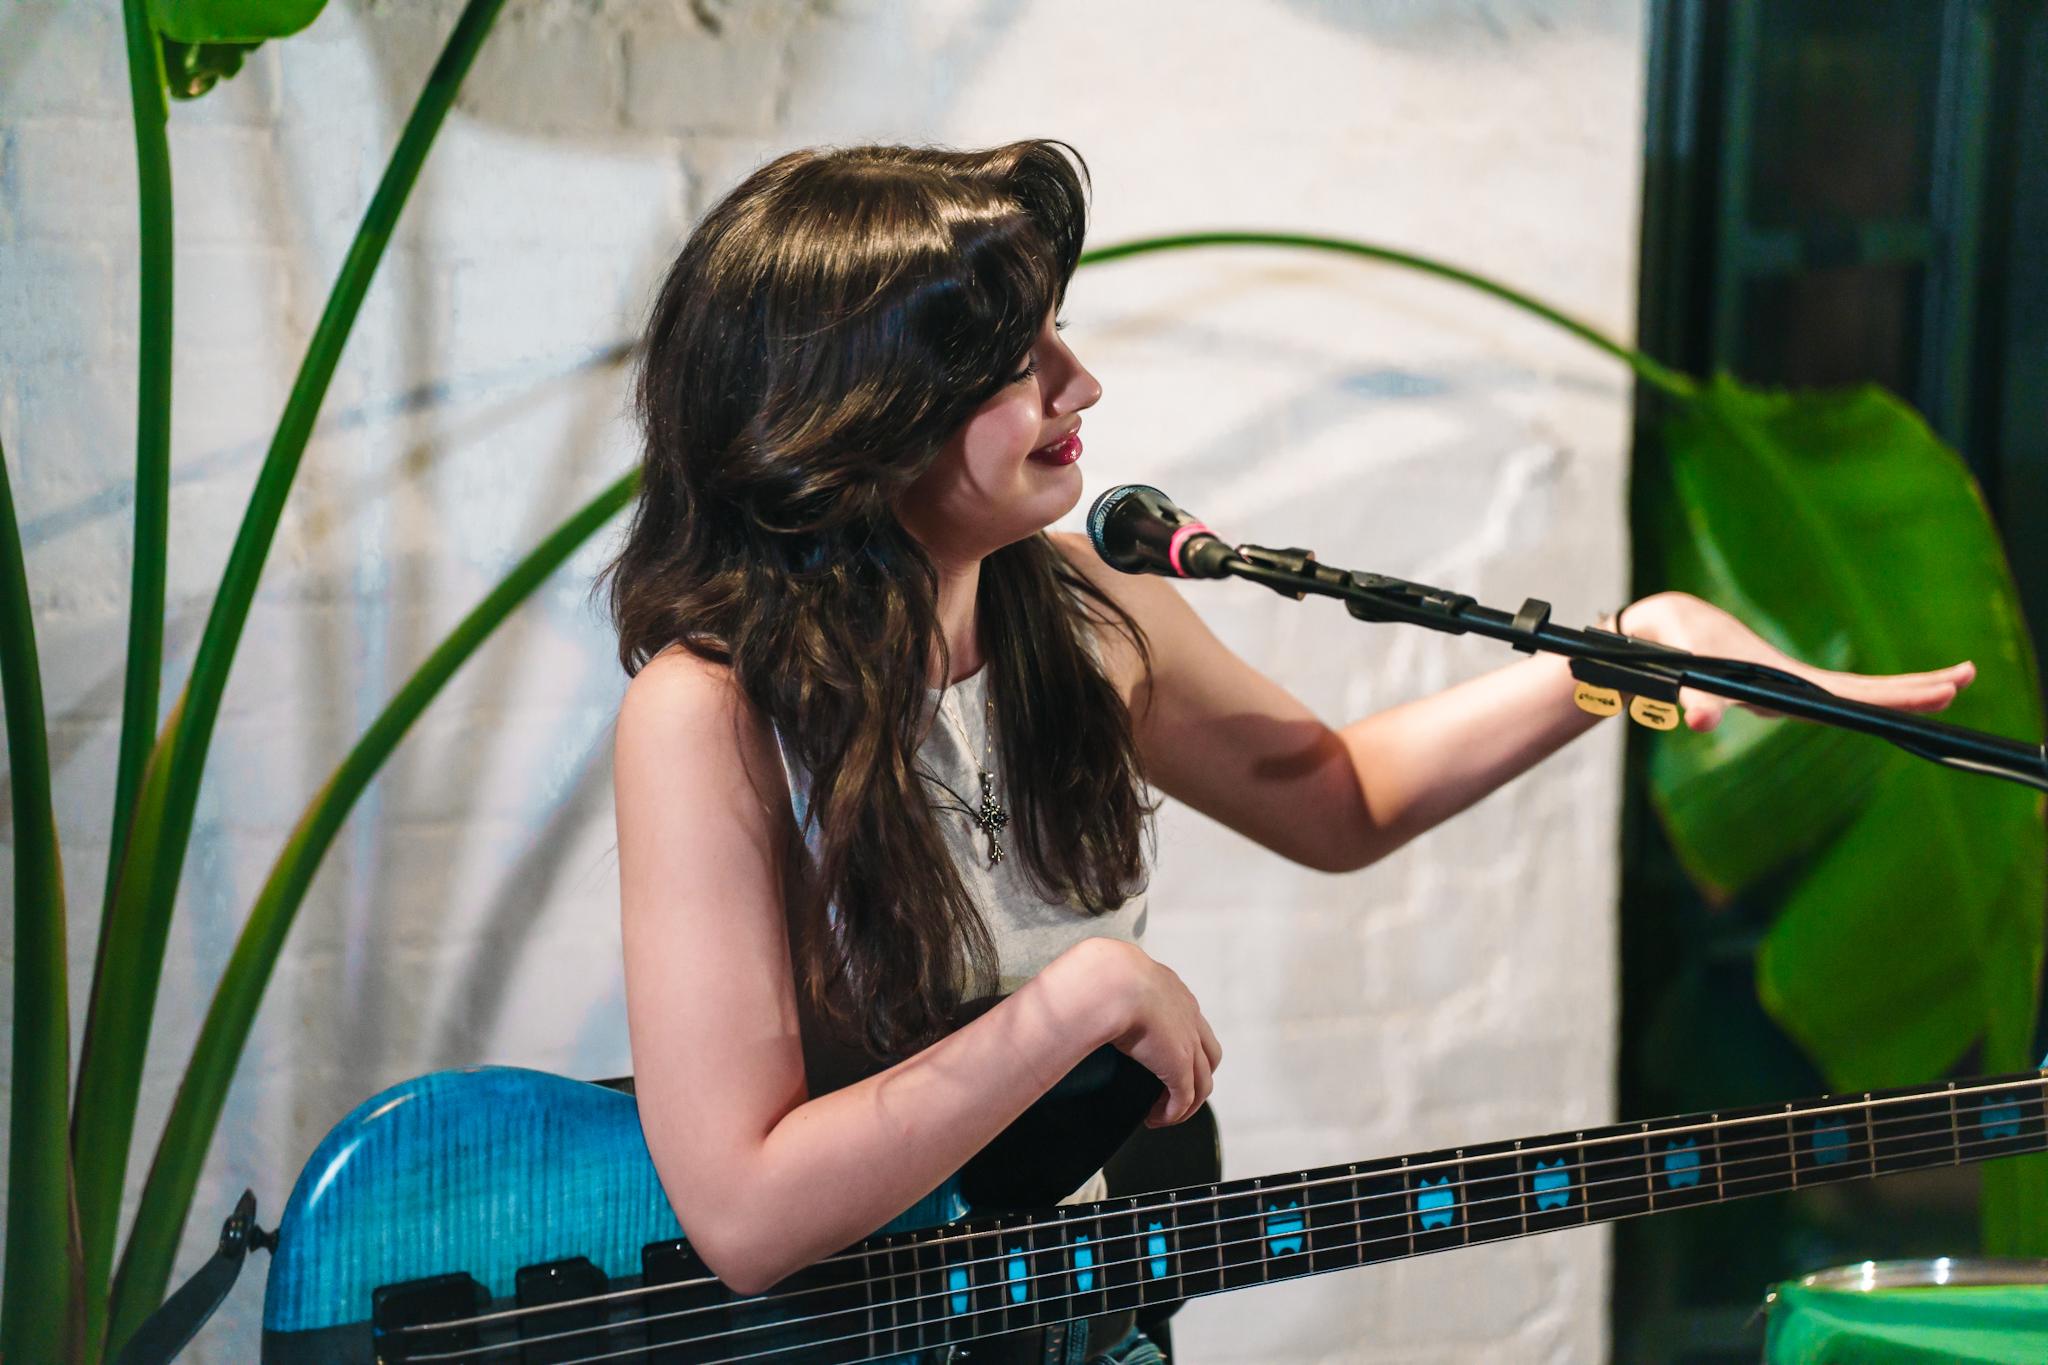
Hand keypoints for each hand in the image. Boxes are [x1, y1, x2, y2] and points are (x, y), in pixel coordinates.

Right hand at [1049, 937, 1222, 1126]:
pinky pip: (1185, 1098)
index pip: (1188, 1021)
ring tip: (1160, 1113)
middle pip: (1207, 1054)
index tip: (1155, 1059)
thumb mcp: (1111, 980)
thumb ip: (1106, 990)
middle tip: (1169, 1092)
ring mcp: (1188, 1041)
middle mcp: (1188, 1015)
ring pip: (1202, 1082)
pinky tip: (1155, 1118)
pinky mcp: (1180, 1064)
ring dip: (1184, 1103)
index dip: (1180, 1044)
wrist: (1111, 981)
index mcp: (1171, 990)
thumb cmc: (1100, 976)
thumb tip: (1079, 996)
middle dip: (1194, 1076)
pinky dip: (1173, 1113)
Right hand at [1617, 591, 1976, 732]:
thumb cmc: (1676, 649)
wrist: (1662, 636)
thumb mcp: (1686, 672)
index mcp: (1782, 693)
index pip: (1852, 699)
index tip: (1942, 690)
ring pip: (1858, 695)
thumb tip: (1701, 720)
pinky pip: (1841, 688)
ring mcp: (1792, 690)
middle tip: (1967, 678)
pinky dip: (1877, 686)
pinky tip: (1902, 690)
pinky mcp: (1786, 683)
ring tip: (1952, 683)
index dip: (1897, 695)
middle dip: (1915, 691)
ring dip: (1904, 690)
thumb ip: (1697, 698)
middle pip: (1864, 698)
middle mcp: (1794, 695)